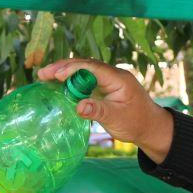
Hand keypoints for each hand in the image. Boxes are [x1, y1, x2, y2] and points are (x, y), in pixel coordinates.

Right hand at [37, 58, 174, 162]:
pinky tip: (57, 84)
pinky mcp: (104, 86)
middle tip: (42, 74)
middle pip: (84, 65)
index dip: (71, 69)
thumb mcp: (117, 119)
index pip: (91, 68)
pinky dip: (71, 80)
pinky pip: (85, 78)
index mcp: (118, 79)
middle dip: (63, 67)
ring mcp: (108, 79)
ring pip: (83, 70)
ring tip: (44, 77)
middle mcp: (112, 75)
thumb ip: (98, 111)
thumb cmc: (136, 123)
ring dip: (65, 72)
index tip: (54, 74)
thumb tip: (78, 106)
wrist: (150, 127)